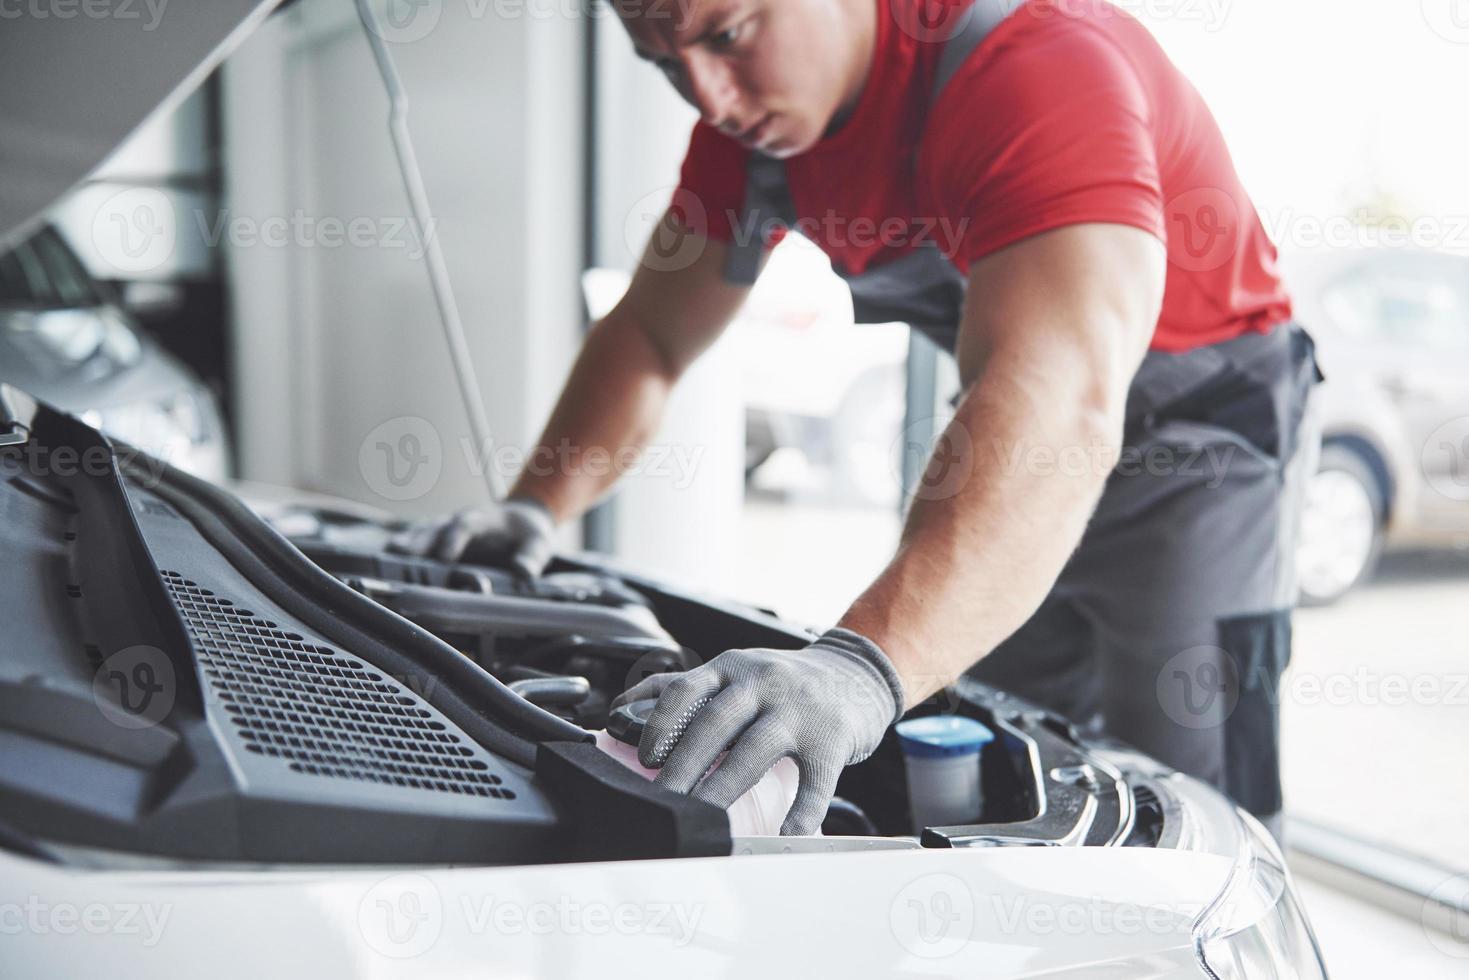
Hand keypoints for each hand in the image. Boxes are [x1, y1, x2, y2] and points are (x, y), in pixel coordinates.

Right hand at [391, 497, 556, 577]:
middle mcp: (460, 521)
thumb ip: (532, 556)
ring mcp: (447, 529)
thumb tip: (523, 572)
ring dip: (406, 542)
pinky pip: (420, 540)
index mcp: (485, 519)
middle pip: (436, 527)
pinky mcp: (440, 539)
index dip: (455, 538)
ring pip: (423, 532)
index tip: (445, 556)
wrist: (523, 519)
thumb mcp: (539, 543)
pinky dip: (405, 548)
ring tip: (385, 555)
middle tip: (398, 553)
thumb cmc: (528, 533)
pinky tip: (387, 559)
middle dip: (418, 539)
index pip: (467, 525)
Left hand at [610, 628, 904, 835]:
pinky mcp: (832, 740)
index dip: (660, 723)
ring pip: (756, 749)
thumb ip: (687, 687)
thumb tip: (624, 707)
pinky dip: (801, 810)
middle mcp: (763, 683)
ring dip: (724, 787)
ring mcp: (799, 711)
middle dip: (682, 765)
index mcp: (732, 668)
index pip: (685, 689)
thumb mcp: (737, 669)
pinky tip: (785, 833)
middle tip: (660, 801)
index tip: (643, 758)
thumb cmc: (785, 680)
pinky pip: (815, 780)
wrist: (857, 673)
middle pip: (715, 723)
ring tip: (702, 819)